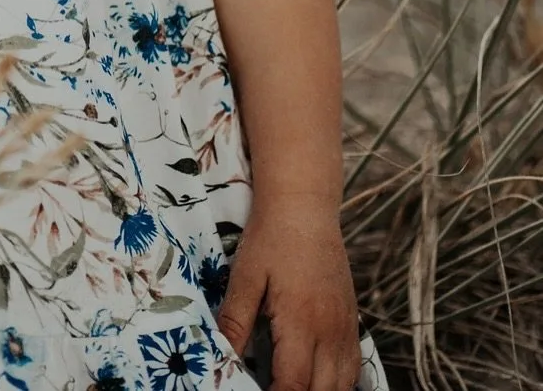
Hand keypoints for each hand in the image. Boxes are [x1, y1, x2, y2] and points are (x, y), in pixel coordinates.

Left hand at [216, 194, 362, 390]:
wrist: (304, 205)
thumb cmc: (270, 237)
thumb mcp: (245, 277)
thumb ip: (235, 322)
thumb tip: (223, 358)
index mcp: (301, 322)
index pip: (293, 385)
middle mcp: (331, 332)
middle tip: (269, 389)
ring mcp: (346, 329)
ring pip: (343, 386)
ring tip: (290, 385)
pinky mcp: (353, 322)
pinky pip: (353, 368)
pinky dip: (337, 384)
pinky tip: (317, 381)